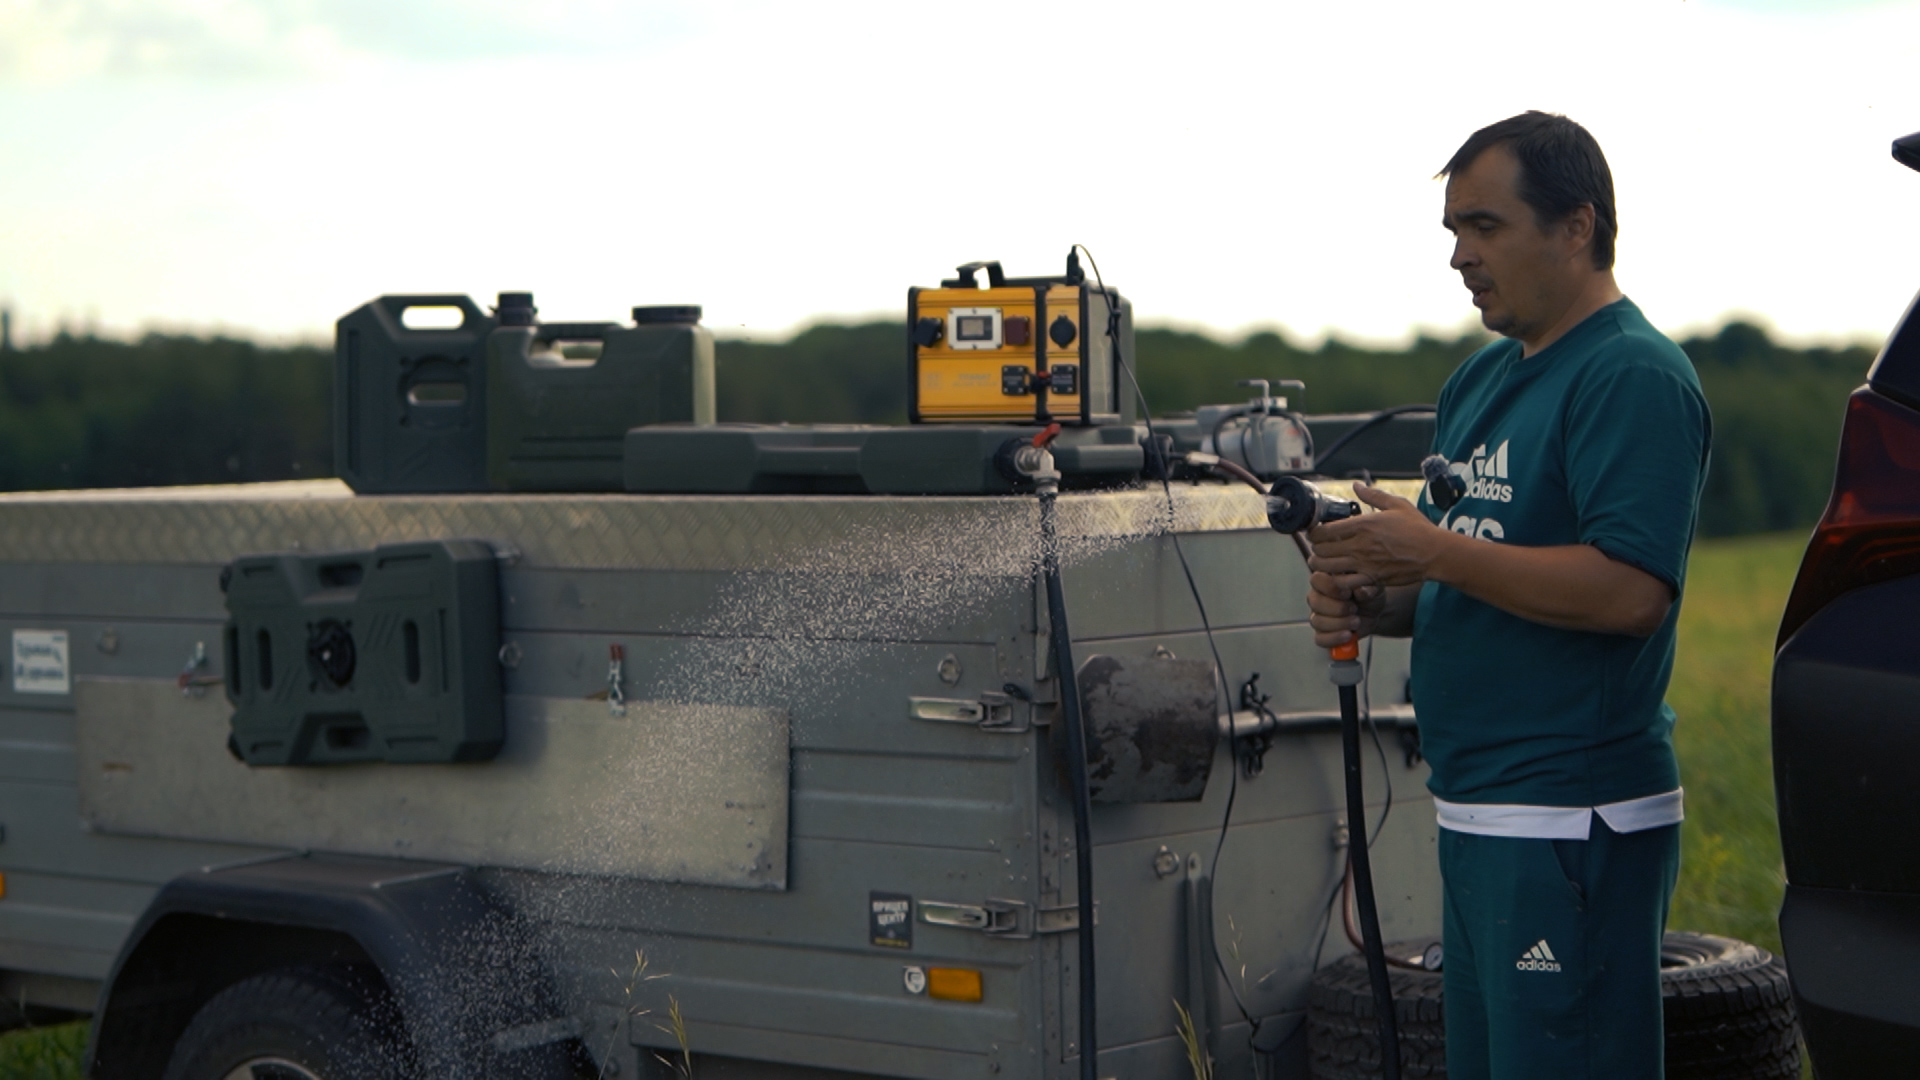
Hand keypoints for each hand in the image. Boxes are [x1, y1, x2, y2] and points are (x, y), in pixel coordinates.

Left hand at [1306, 482, 1447, 587]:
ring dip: (1321, 565)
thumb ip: (1373, 495)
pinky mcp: (1371, 578)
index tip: (1317, 532)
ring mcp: (1364, 563)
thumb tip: (1357, 485)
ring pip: (1326, 568)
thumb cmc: (1417, 528)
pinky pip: (1343, 583)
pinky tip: (1340, 576)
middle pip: (1320, 550)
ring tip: (1324, 563)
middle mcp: (1360, 544)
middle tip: (1319, 548)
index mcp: (1363, 524)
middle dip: (1315, 549)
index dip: (1314, 532)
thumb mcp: (1397, 504)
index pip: (1323, 530)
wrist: (1434, 553)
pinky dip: (1336, 580)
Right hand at [1307, 570, 1386, 647]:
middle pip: (1315, 602)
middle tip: (1354, 609)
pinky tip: (1348, 635)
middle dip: (1337, 608)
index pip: (1317, 580)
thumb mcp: (1373, 587)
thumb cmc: (1368, 593)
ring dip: (1339, 624)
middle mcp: (1318, 596)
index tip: (1348, 593)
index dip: (1330, 587)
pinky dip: (1335, 638)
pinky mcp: (1322, 633)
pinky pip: (1320, 639)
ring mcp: (1318, 615)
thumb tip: (1360, 590)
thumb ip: (1367, 587)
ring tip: (1356, 621)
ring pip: (1317, 621)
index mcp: (1326, 579)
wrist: (1374, 611)